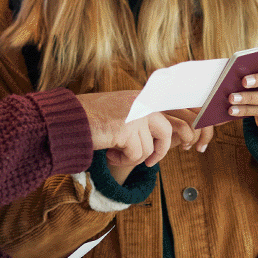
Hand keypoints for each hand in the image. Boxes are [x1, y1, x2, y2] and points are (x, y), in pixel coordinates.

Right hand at [76, 91, 198, 170]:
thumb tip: (172, 135)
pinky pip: (136, 155)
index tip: (187, 144)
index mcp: (145, 96)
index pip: (181, 107)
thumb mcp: (125, 112)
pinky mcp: (127, 129)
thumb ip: (145, 118)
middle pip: (172, 131)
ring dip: (133, 157)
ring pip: (150, 148)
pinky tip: (110, 154)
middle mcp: (144, 102)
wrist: (68, 119)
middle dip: (164, 150)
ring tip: (116, 152)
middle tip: (151, 162)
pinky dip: (123, 160)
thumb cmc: (93, 118)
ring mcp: (136, 114)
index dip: (190, 127)